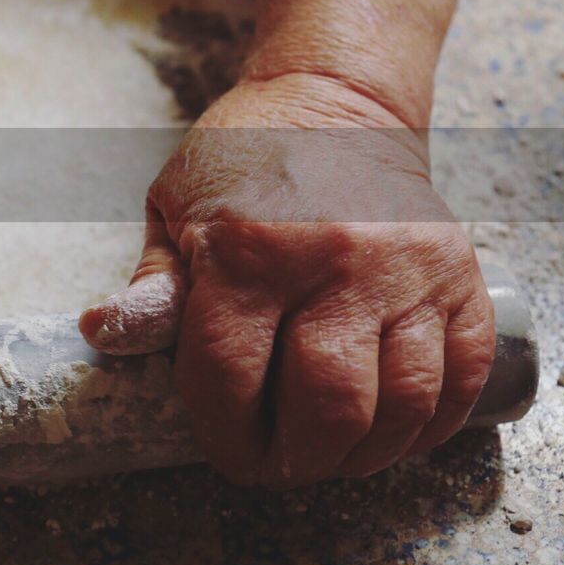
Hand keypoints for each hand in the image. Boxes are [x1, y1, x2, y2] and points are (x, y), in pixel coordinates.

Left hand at [80, 73, 493, 486]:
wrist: (335, 100)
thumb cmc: (243, 160)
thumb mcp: (174, 208)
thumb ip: (152, 285)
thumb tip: (102, 335)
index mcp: (248, 250)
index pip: (231, 379)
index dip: (225, 436)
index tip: (227, 450)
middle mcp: (334, 260)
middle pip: (327, 407)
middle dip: (297, 461)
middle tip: (281, 463)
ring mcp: (407, 269)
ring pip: (403, 403)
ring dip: (365, 453)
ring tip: (335, 452)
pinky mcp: (460, 273)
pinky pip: (461, 374)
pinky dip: (432, 423)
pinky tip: (394, 428)